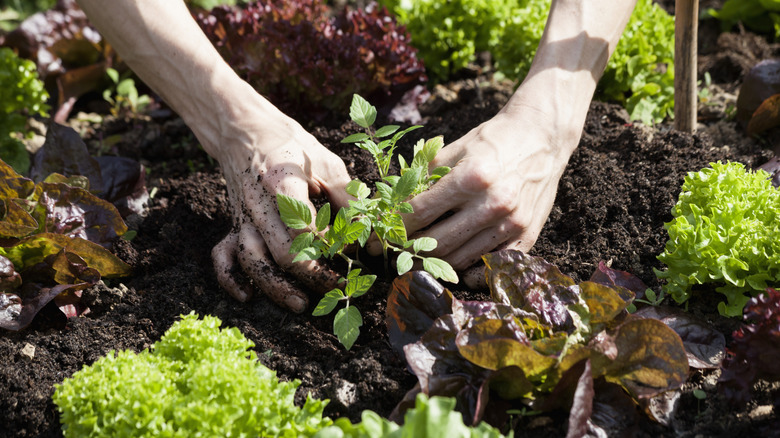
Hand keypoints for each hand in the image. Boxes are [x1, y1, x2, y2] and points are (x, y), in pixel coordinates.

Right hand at [210, 112, 351, 312]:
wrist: (244, 130)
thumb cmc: (291, 146)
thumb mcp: (326, 161)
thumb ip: (347, 197)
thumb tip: (366, 234)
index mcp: (281, 182)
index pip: (307, 227)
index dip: (332, 247)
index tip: (352, 253)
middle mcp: (257, 204)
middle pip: (281, 253)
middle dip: (312, 276)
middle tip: (339, 286)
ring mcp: (241, 217)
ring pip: (252, 261)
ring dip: (275, 287)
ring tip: (301, 304)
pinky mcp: (233, 224)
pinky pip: (223, 256)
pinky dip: (230, 279)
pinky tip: (247, 296)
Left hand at [401, 107, 577, 287]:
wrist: (542, 136)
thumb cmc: (493, 140)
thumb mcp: (454, 148)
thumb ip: (423, 177)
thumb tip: (390, 204)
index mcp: (471, 178)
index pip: (420, 213)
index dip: (392, 229)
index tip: (375, 238)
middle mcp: (492, 204)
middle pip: (436, 244)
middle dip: (407, 250)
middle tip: (392, 252)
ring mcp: (511, 224)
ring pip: (460, 260)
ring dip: (433, 263)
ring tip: (416, 258)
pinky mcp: (527, 236)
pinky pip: (490, 267)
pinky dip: (469, 272)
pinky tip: (454, 264)